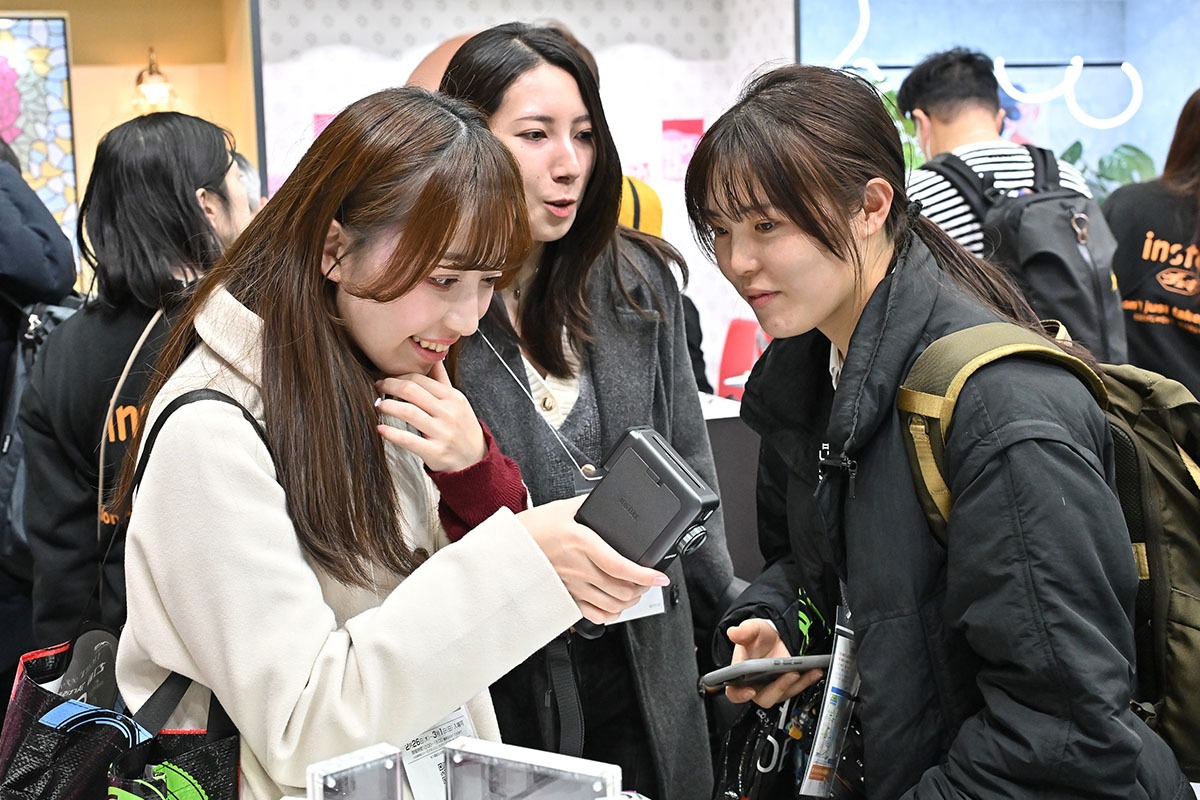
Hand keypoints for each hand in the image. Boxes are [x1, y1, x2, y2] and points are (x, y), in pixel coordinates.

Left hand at [375, 361, 485, 471]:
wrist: (475, 459)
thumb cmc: (461, 427)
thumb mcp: (457, 401)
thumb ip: (442, 379)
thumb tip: (434, 356)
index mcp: (452, 397)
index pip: (420, 379)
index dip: (399, 376)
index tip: (387, 378)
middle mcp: (448, 412)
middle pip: (412, 391)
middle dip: (390, 386)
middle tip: (378, 387)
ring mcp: (442, 432)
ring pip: (408, 413)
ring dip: (388, 406)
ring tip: (378, 405)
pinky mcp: (434, 451)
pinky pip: (409, 440)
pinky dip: (392, 433)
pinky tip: (380, 429)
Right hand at [518, 496, 670, 624]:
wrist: (506, 549)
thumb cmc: (531, 529)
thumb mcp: (561, 508)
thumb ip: (587, 504)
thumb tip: (606, 496)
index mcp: (581, 543)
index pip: (620, 565)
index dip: (644, 575)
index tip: (660, 577)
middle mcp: (578, 568)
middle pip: (620, 589)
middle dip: (642, 589)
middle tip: (649, 581)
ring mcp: (572, 586)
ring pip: (610, 605)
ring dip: (629, 602)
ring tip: (635, 592)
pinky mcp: (565, 596)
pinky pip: (593, 615)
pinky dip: (610, 614)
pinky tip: (614, 605)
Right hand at [725, 619, 822, 706]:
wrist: (776, 636)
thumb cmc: (760, 637)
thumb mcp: (752, 629)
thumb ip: (743, 631)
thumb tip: (733, 632)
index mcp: (740, 676)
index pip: (734, 692)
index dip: (740, 695)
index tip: (750, 691)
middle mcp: (756, 685)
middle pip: (764, 697)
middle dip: (779, 687)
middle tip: (790, 674)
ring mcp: (773, 687)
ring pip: (784, 694)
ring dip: (797, 684)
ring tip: (807, 670)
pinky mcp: (788, 686)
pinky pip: (797, 688)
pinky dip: (807, 680)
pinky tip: (814, 670)